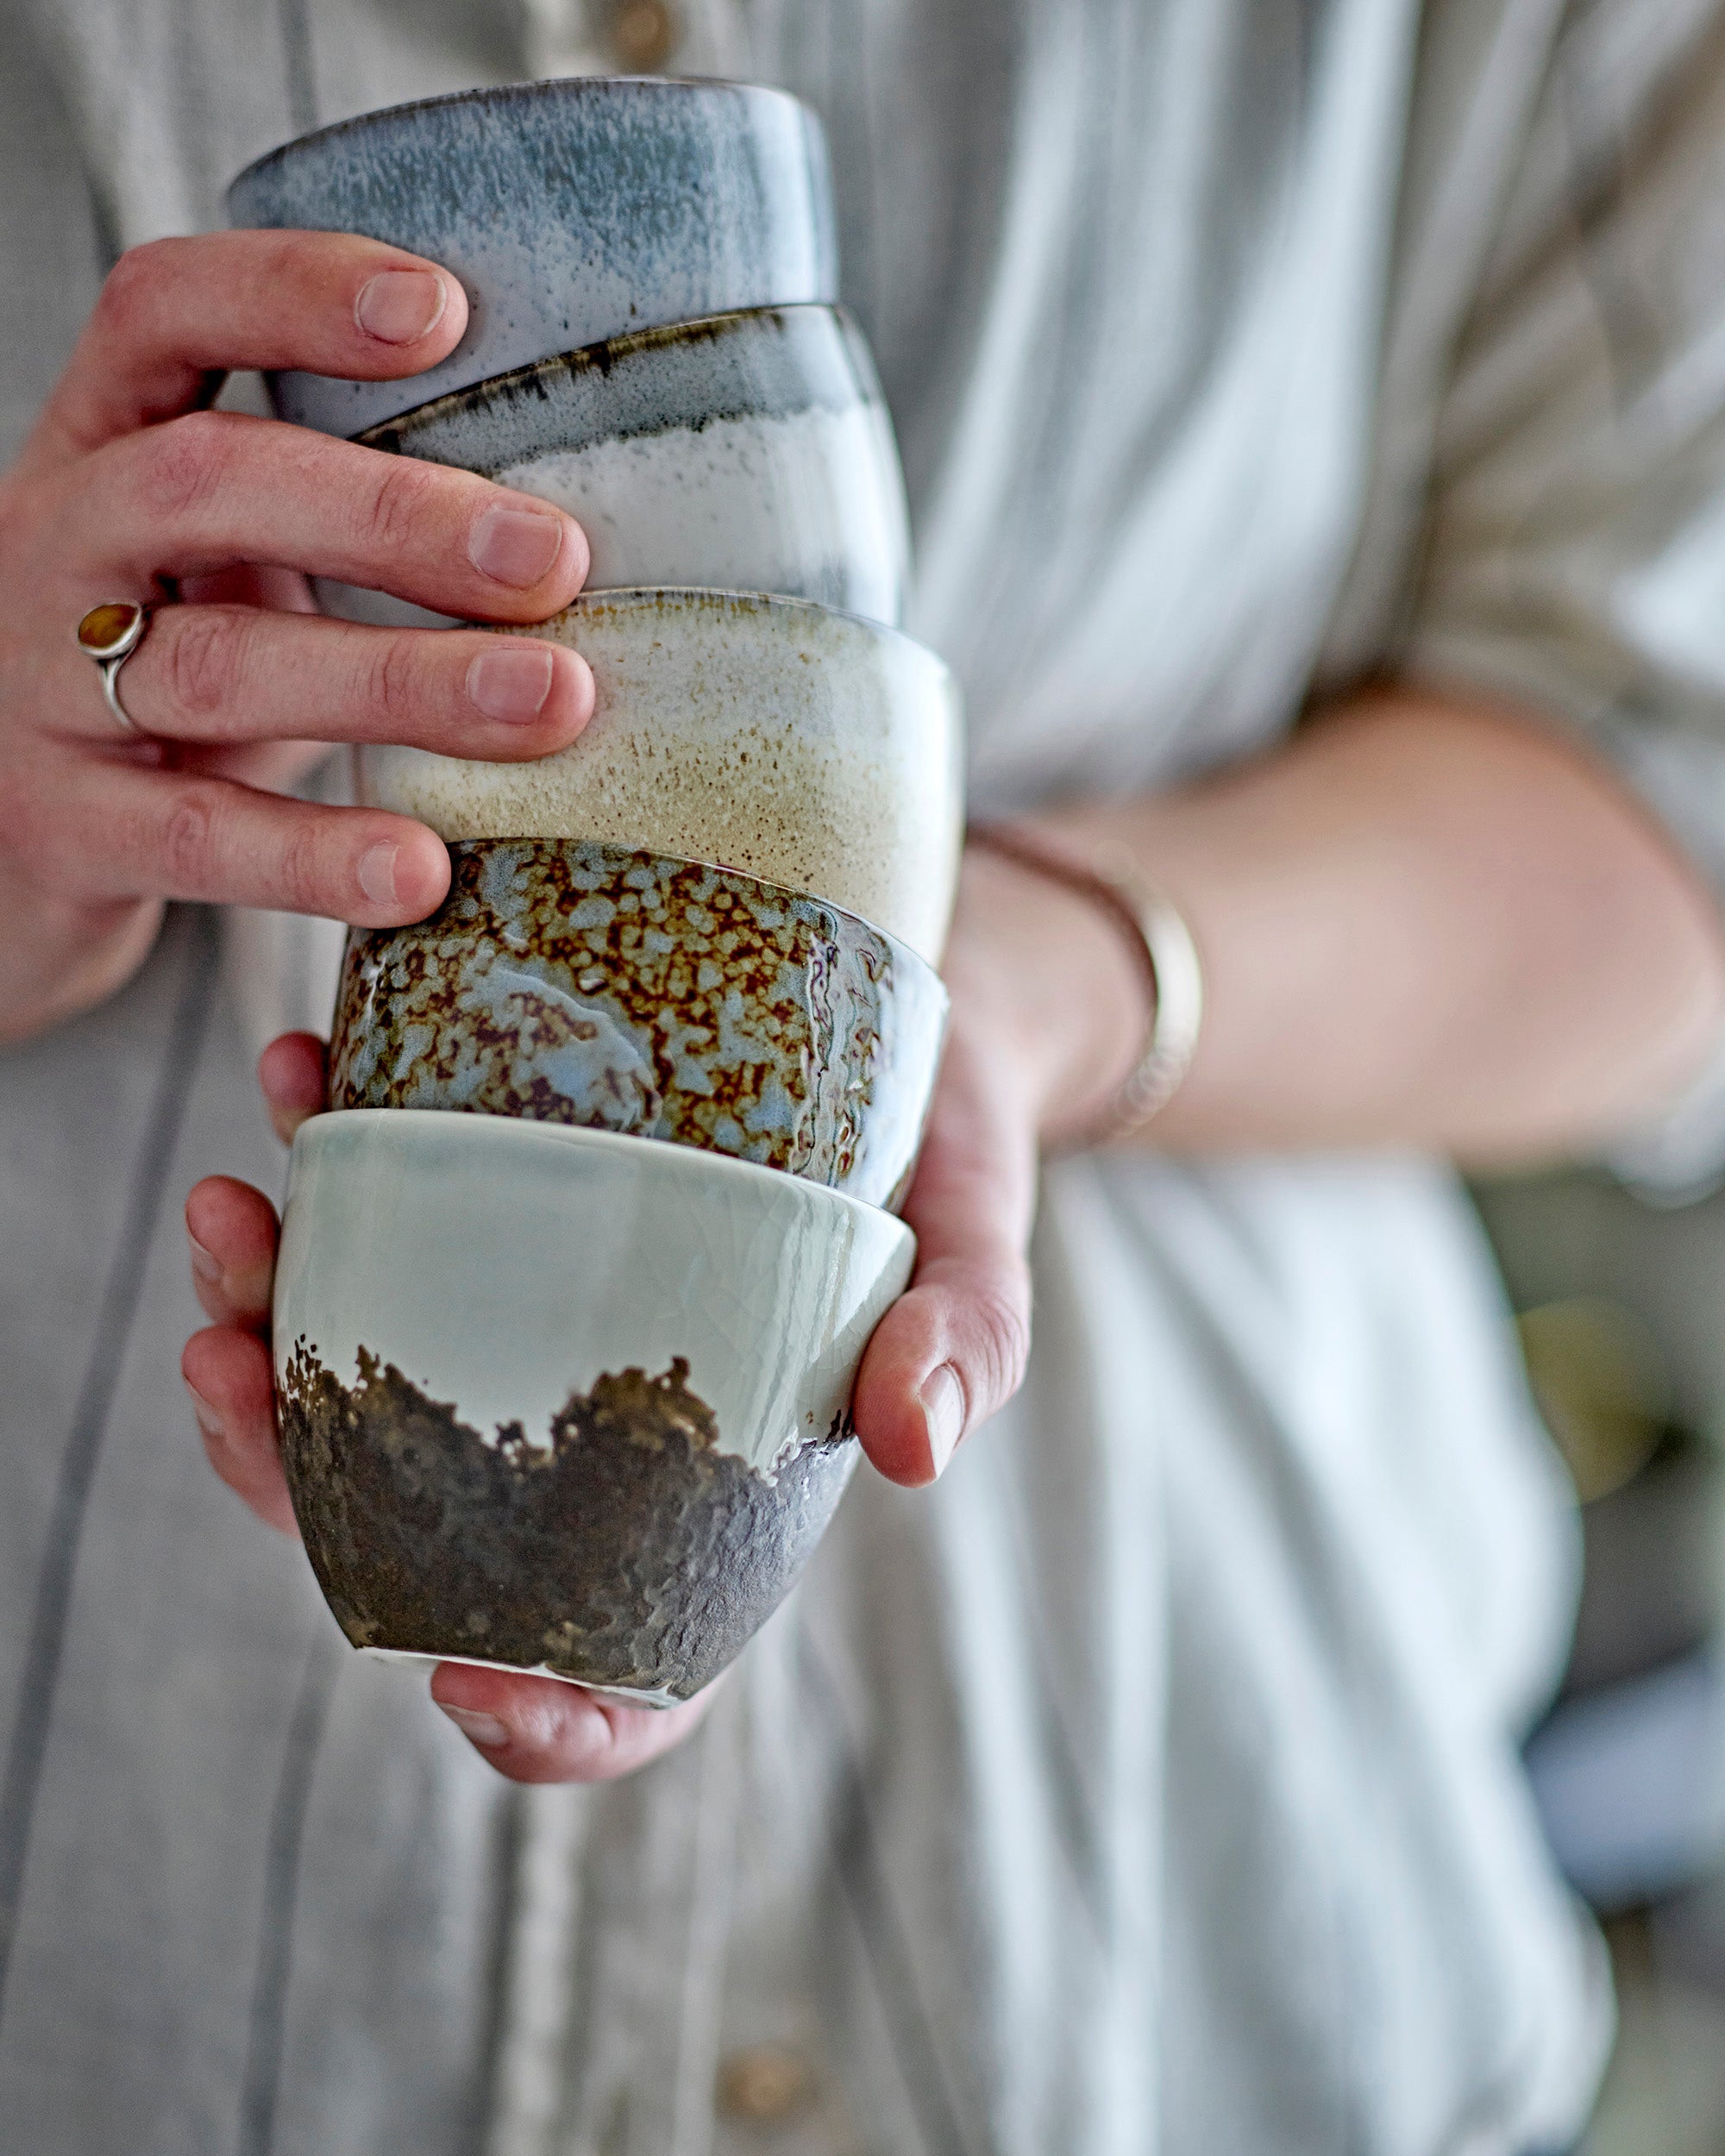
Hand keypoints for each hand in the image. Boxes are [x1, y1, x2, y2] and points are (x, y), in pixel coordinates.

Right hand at [0, 230, 592, 1042]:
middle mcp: (54, 544)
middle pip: (203, 485)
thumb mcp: (231, 568)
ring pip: (213, 665)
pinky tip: (423, 872)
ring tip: (550, 703)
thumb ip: (345, 527)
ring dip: (396, 681)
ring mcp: (36, 687)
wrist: (15, 848)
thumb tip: (590, 530)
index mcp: (105, 448)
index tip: (444, 312)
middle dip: (394, 515)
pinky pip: (192, 837)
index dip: (290, 293)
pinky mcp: (57, 828)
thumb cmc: (174, 683)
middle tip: (556, 559)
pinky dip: (313, 857)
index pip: (162, 315)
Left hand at [180, 845, 1145, 1780]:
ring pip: (360, 1377)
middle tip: (224, 1369)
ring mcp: (530, 1314)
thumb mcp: (977, 1242)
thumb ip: (964, 1343)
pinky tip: (299, 1077)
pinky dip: (314, 1164)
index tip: (461, 1672)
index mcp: (717, 1489)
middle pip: (421, 1525)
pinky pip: (377, 1222)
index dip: (543, 1718)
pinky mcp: (500, 1198)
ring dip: (258, 1312)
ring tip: (229, 1208)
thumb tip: (916, 1450)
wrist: (913, 1012)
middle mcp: (594, 1422)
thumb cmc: (949, 1153)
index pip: (628, 1665)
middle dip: (289, 1475)